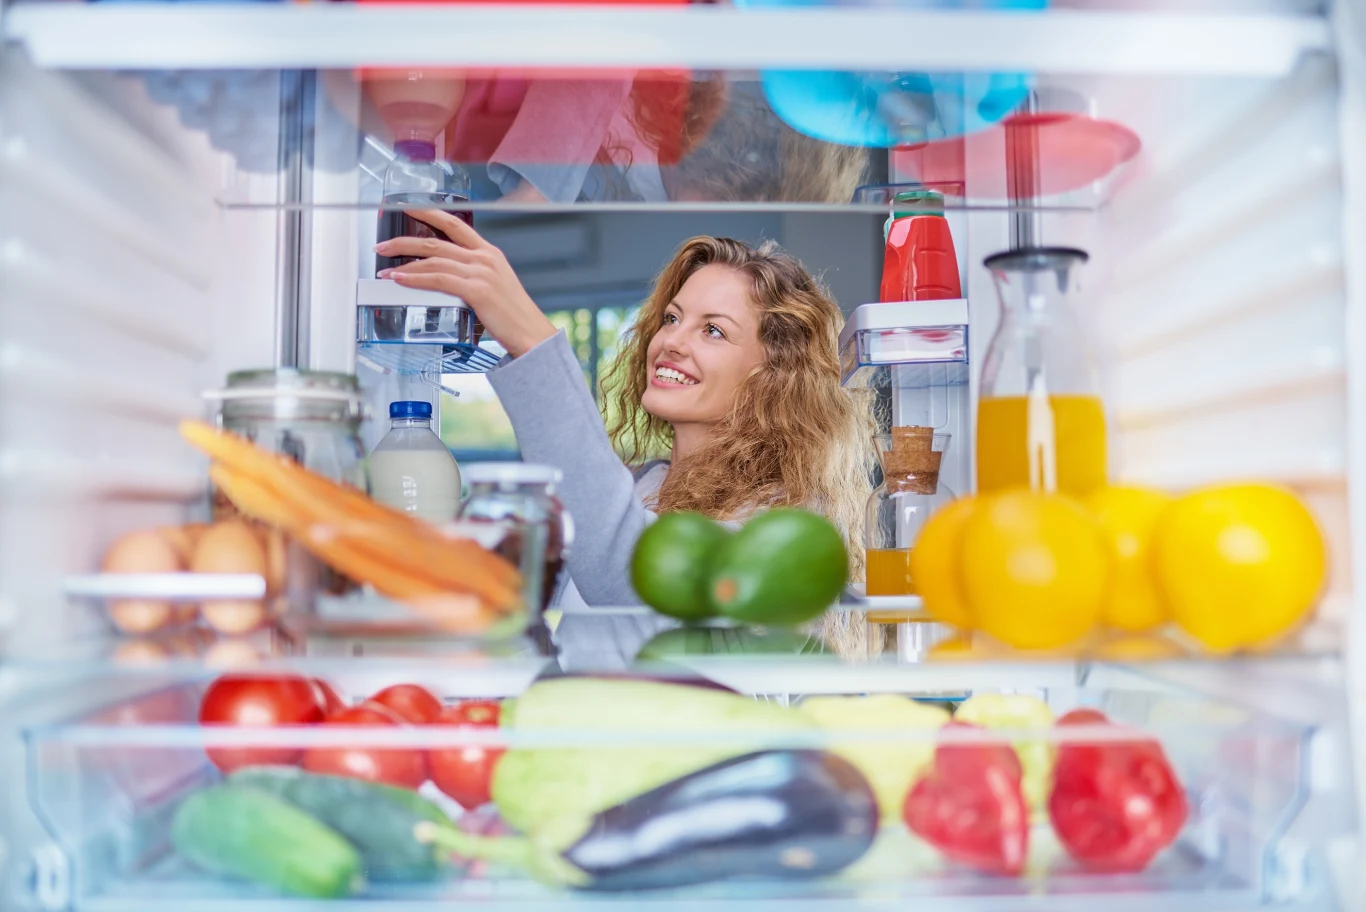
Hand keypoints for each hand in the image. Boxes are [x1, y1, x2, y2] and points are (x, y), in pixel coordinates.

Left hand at [376, 211, 556, 357]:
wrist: (531, 333)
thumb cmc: (513, 314)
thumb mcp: (495, 284)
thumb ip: (471, 274)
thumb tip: (442, 276)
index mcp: (489, 252)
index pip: (455, 224)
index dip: (429, 213)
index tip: (408, 208)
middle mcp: (484, 258)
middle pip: (436, 242)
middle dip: (404, 242)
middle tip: (383, 246)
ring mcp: (481, 272)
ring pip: (433, 260)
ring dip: (404, 264)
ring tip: (386, 271)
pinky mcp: (476, 290)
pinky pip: (438, 279)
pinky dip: (415, 279)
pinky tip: (402, 280)